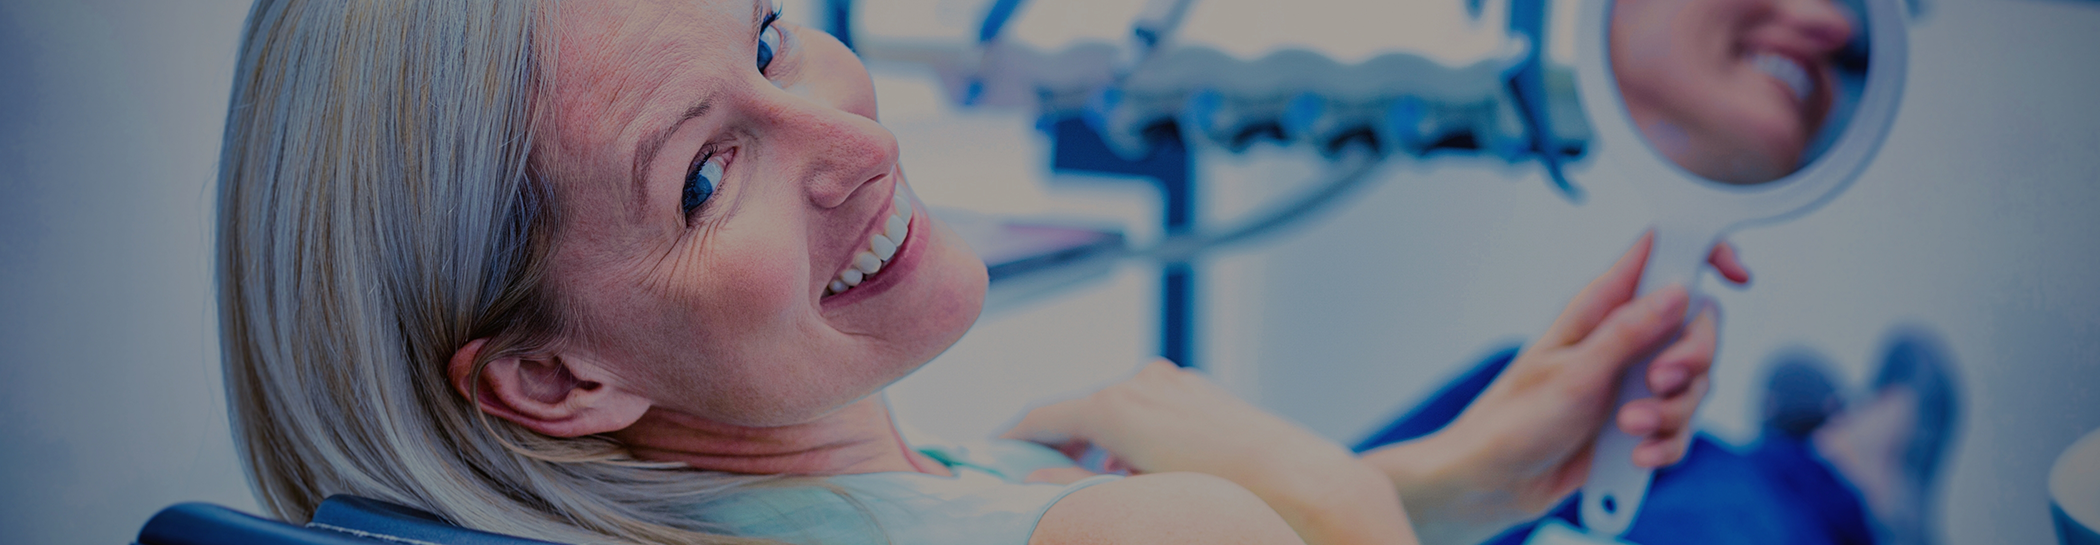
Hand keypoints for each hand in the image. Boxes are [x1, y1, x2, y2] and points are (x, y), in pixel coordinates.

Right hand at [1003, 361, 1418, 544]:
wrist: (1308, 486)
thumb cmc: (1224, 493)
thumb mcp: (1136, 496)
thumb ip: (1076, 484)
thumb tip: (1031, 479)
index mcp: (1116, 405)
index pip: (1042, 417)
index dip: (1008, 438)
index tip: (986, 455)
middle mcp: (1142, 382)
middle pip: (1079, 413)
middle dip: (1058, 446)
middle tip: (1038, 479)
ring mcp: (1175, 384)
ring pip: (1117, 412)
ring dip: (1101, 446)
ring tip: (1101, 488)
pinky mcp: (1202, 393)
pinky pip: (1151, 411)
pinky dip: (1135, 438)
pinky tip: (1147, 475)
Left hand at [1363, 232, 1748, 544]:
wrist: (1496, 482)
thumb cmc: (1515, 420)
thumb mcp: (1574, 373)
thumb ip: (1628, 332)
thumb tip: (1678, 290)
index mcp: (1600, 307)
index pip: (1661, 255)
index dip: (1705, 253)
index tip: (1734, 273)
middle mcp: (1624, 338)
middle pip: (1697, 326)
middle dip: (1691, 359)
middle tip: (1657, 383)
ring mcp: (1634, 381)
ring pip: (1695, 383)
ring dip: (1672, 412)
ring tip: (1628, 429)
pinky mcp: (1639, 421)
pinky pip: (1681, 427)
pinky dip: (1666, 444)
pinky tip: (1636, 456)